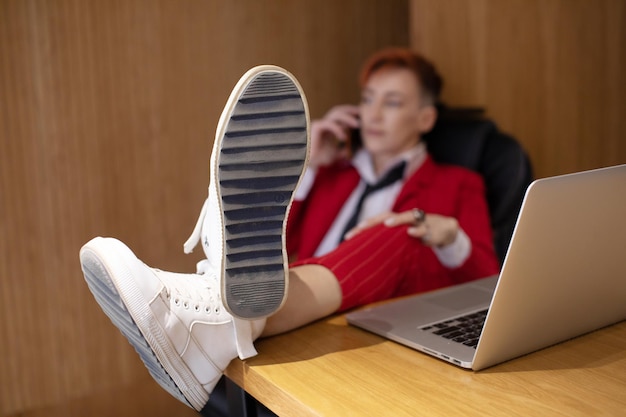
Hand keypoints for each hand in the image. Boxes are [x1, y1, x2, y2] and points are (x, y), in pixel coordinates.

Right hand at [309, 105, 359, 167]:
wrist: (306, 164)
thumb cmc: (318, 159)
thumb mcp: (334, 155)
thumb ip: (342, 151)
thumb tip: (352, 151)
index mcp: (329, 128)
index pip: (341, 116)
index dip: (352, 114)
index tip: (363, 117)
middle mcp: (324, 124)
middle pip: (338, 110)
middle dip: (351, 110)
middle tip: (362, 113)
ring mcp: (319, 124)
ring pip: (335, 114)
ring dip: (347, 118)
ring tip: (357, 124)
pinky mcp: (315, 128)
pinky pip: (328, 124)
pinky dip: (337, 129)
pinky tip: (343, 137)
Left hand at [344, 210, 459, 247]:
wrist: (443, 229)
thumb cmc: (416, 235)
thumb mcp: (400, 239)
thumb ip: (386, 244)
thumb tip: (365, 259)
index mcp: (394, 221)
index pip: (374, 222)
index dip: (361, 229)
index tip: (346, 237)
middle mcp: (403, 218)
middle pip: (386, 216)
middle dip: (373, 222)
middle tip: (360, 228)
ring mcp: (417, 221)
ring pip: (407, 217)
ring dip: (397, 220)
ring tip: (387, 224)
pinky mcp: (430, 228)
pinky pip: (424, 228)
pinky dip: (418, 230)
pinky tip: (412, 233)